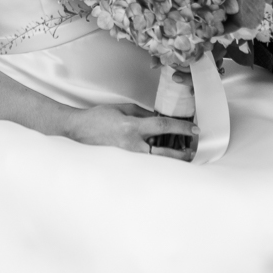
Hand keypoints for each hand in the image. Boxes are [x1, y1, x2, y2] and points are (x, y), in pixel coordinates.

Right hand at [66, 104, 196, 161]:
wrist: (78, 131)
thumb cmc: (98, 118)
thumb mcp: (122, 109)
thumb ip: (141, 113)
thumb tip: (157, 118)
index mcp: (132, 127)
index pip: (162, 126)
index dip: (181, 127)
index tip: (193, 129)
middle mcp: (132, 144)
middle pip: (164, 153)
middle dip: (181, 153)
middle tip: (192, 151)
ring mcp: (128, 157)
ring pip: (155, 162)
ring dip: (170, 159)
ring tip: (182, 157)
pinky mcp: (124, 163)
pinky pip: (144, 164)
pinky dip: (154, 162)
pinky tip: (161, 160)